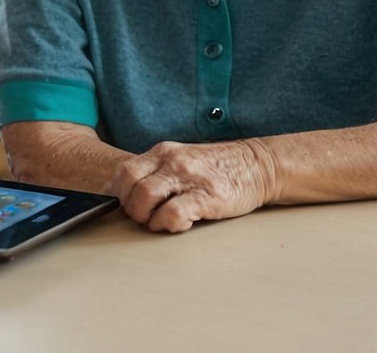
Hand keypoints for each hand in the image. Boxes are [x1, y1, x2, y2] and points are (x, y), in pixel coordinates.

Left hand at [110, 138, 274, 232]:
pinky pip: (174, 213)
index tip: (124, 206)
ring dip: (146, 218)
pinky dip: (168, 224)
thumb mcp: (183, 160)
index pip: (124, 170)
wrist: (257, 165)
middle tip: (143, 218)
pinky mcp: (207, 197)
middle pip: (130, 184)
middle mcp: (172, 161)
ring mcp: (189, 177)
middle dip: (130, 208)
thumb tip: (129, 193)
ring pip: (146, 197)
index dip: (118, 193)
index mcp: (164, 152)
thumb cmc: (218, 167)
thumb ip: (158, 171)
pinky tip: (179, 224)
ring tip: (159, 223)